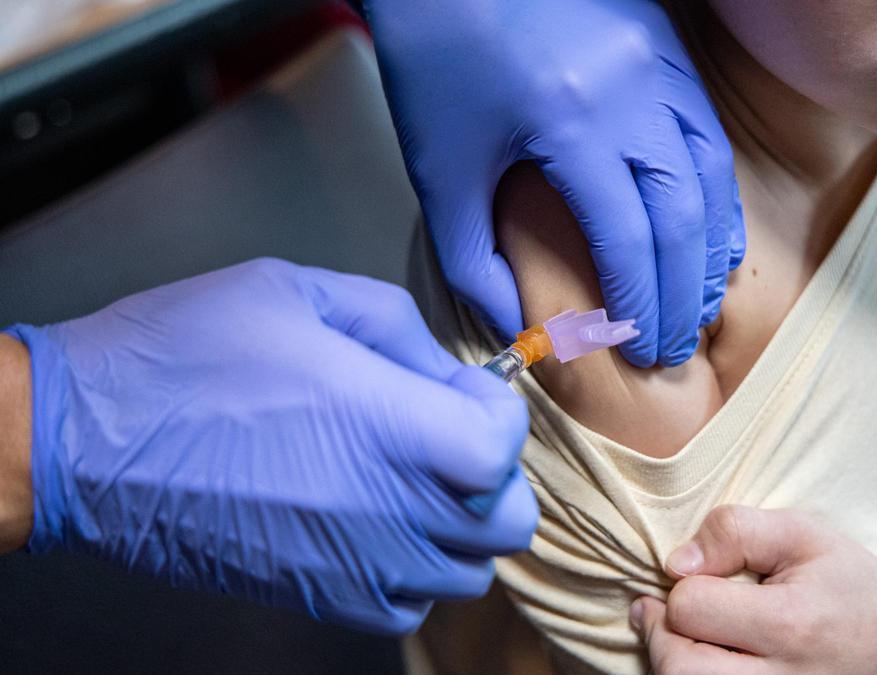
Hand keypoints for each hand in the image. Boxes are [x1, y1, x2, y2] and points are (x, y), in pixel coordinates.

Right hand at [4, 258, 537, 634]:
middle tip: (450, 433)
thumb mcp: (298, 293)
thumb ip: (397, 327)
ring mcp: (355, 563)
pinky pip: (410, 605)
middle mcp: (385, 507)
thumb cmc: (183, 355)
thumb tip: (446, 371)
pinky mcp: (321, 598)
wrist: (86, 440)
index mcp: (386, 422)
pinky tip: (381, 523)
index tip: (465, 391)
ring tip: (415, 477)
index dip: (498, 413)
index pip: (503, 447)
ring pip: (467, 569)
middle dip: (494, 471)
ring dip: (461, 522)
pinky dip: (417, 569)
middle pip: (505, 519)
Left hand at [363, 0, 744, 366]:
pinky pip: (706, 131)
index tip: (637, 348)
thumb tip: (516, 324)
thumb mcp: (438, 167)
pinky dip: (713, 189)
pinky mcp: (666, 46)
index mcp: (572, 120)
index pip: (627, 237)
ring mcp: (659, 63)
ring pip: (710, 172)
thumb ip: (472, 259)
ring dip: (710, 246)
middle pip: (682, 214)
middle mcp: (633, 90)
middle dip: (680, 292)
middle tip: (673, 346)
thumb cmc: (435, 53)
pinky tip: (709, 229)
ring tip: (701, 303)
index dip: (637, 303)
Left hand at [631, 506, 876, 674]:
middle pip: (679, 670)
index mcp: (792, 624)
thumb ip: (735, 532)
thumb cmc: (848, 580)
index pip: (692, 608)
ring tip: (680, 638)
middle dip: (661, 636)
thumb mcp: (802, 535)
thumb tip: (675, 564)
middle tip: (663, 613)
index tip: (694, 577)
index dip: (680, 587)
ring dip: (672, 665)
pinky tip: (705, 660)